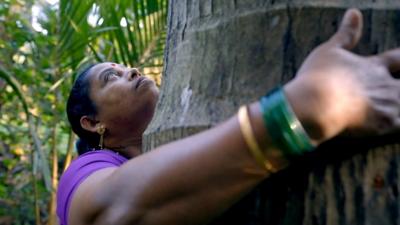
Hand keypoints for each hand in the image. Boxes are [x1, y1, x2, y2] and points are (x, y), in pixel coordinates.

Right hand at [284, 9, 399, 142]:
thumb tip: (354, 12)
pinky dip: (399, 123)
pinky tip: (395, 123)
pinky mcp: (383, 125)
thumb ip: (345, 34)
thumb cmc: (319, 76)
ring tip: (394, 104)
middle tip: (395, 87)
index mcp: (373, 66)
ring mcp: (387, 105)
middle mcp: (385, 84)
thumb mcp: (329, 50)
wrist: (316, 104)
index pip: (398, 58)